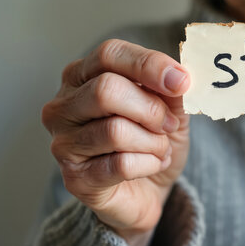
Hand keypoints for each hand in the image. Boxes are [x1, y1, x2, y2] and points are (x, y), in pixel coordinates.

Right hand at [42, 39, 190, 245]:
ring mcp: (63, 143)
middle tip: (169, 125)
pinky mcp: (75, 178)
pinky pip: (120, 164)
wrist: (146, 191)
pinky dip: (149, 164)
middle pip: (107, 90)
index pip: (109, 54)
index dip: (148, 65)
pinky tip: (152, 165)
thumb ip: (169, 88)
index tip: (181, 81)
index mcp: (82, 75)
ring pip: (115, 130)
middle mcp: (62, 106)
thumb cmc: (151, 140)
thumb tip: (179, 77)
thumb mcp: (169, 107)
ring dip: (153, 141)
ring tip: (160, 148)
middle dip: (151, 109)